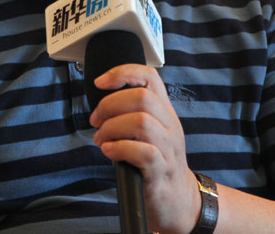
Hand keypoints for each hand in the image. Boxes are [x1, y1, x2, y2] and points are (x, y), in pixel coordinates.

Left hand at [88, 64, 200, 233]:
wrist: (178, 202)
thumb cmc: (155, 165)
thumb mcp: (149, 134)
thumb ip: (131, 116)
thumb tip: (99, 107)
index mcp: (165, 112)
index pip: (149, 77)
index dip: (123, 72)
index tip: (100, 83)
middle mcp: (170, 125)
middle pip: (142, 97)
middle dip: (110, 105)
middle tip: (96, 122)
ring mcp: (169, 148)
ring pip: (141, 122)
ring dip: (112, 128)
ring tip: (101, 140)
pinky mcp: (162, 171)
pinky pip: (143, 152)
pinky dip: (119, 148)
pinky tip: (109, 152)